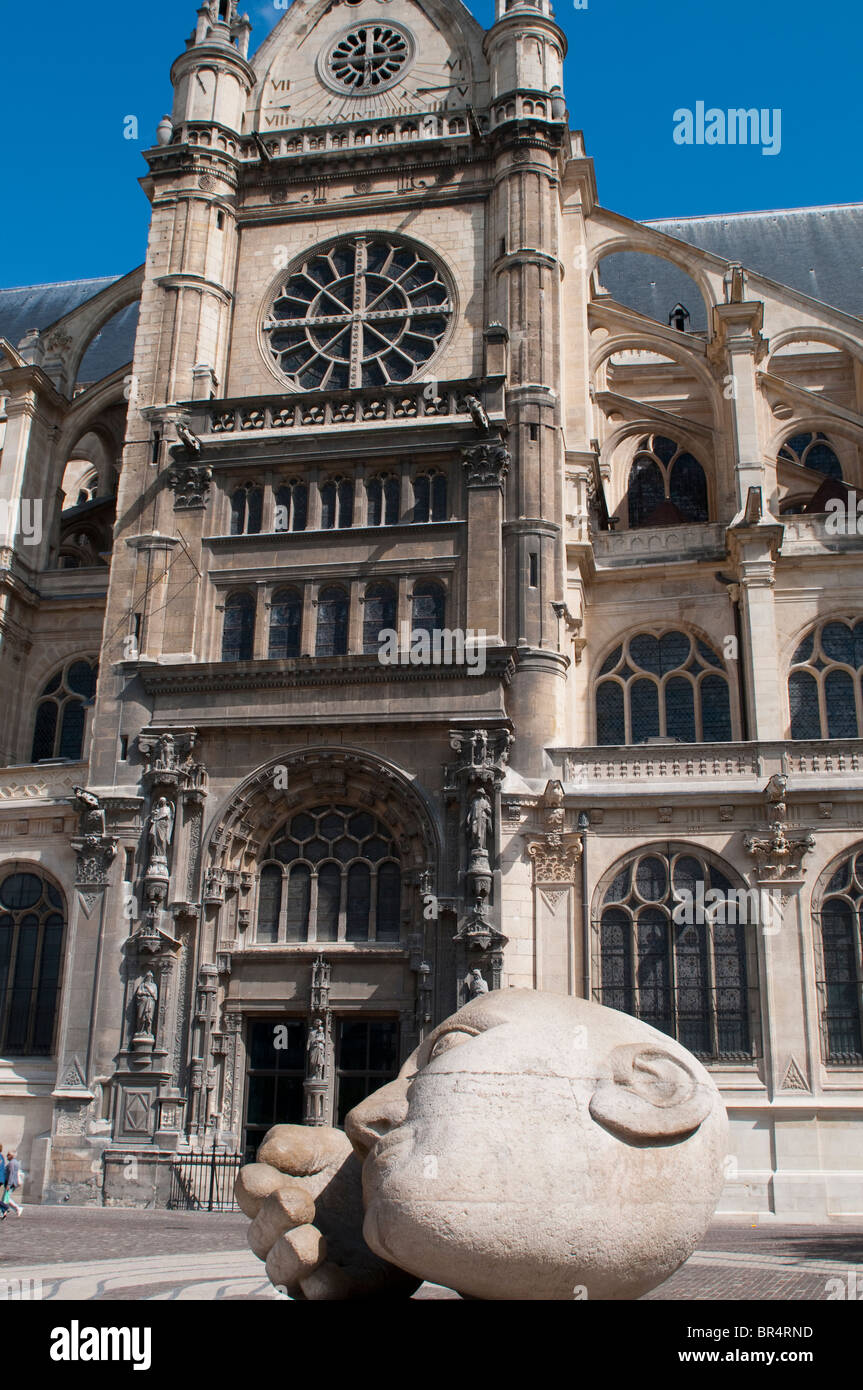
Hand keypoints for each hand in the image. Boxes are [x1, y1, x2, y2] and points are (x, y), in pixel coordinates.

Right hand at [235, 1124, 417, 1300]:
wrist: (406, 1195)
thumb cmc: (356, 1169)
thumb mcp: (329, 1148)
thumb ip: (297, 1144)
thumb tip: (269, 1154)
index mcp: (279, 1194)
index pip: (250, 1189)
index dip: (256, 1184)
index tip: (274, 1173)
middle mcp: (287, 1233)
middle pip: (259, 1235)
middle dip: (272, 1219)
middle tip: (296, 1202)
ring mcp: (312, 1264)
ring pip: (281, 1271)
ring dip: (289, 1255)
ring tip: (308, 1238)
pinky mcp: (346, 1286)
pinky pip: (322, 1294)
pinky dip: (320, 1286)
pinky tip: (326, 1271)